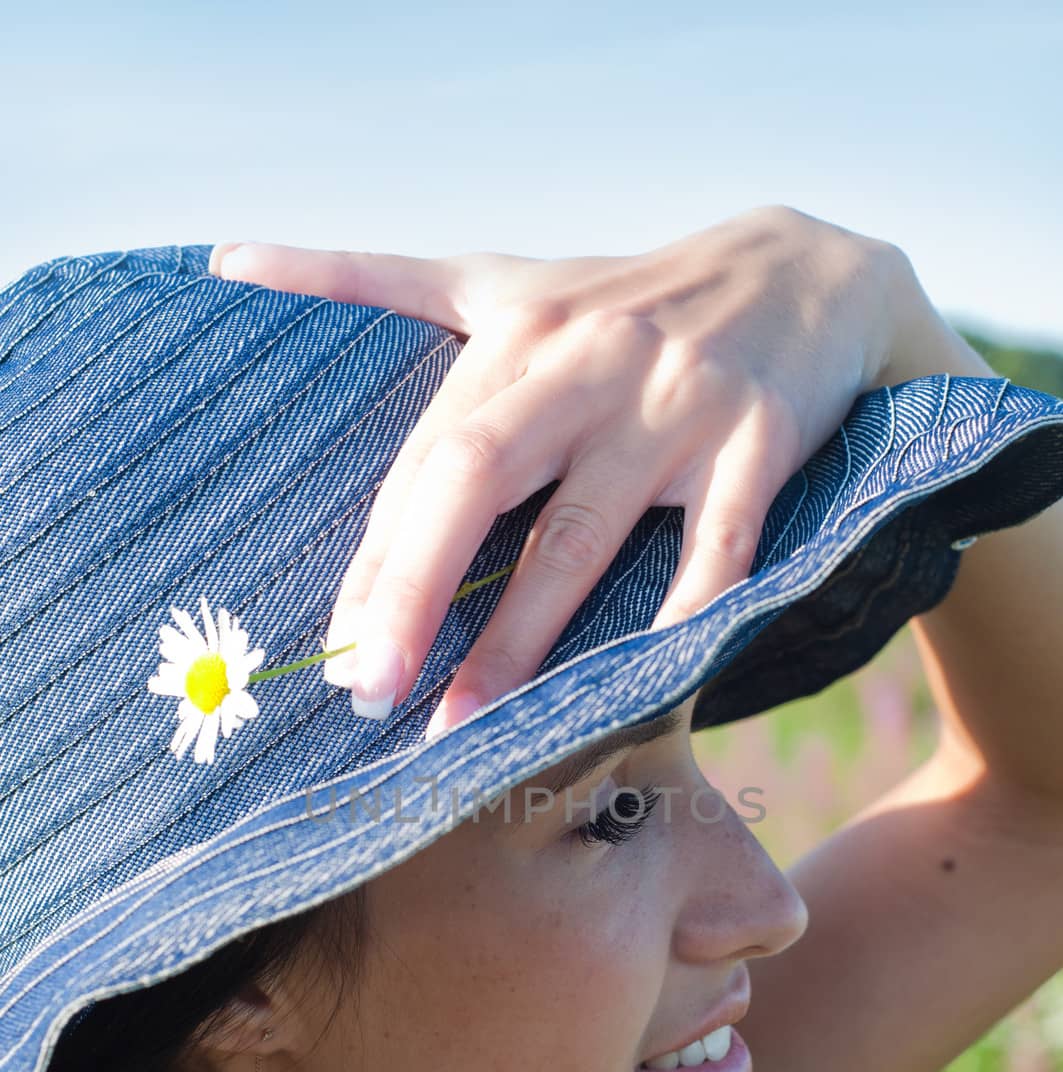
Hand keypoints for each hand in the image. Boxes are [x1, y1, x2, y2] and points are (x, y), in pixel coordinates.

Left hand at [209, 208, 908, 733]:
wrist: (801, 272)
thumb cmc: (625, 300)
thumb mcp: (501, 277)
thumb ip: (371, 280)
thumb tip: (227, 262)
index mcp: (517, 329)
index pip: (426, 456)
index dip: (377, 557)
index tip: (335, 650)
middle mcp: (589, 361)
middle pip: (480, 477)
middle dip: (417, 591)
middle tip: (371, 691)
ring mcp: (678, 402)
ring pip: (584, 533)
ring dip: (521, 639)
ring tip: (468, 727)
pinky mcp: (761, 441)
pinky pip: (717, 550)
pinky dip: (681, 620)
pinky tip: (635, 690)